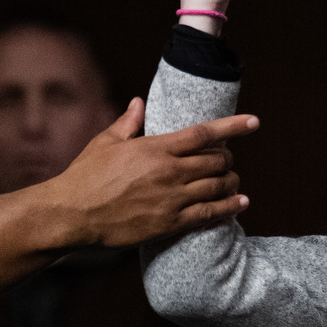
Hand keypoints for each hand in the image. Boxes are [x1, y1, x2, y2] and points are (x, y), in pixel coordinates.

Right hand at [37, 98, 259, 248]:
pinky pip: (210, 214)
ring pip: (218, 187)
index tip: (254, 122)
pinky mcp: (170, 223)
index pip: (204, 133)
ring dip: (231, 182)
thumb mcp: (105, 143)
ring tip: (233, 182)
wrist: (72, 213)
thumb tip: (140, 103)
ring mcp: (172, 198)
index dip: (233, 127)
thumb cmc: (85, 176)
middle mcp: (169, 171)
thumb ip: (128, 123)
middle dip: (227, 159)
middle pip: (216, 161)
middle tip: (227, 160)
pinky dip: (229, 208)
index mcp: (156, 147)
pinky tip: (240, 204)